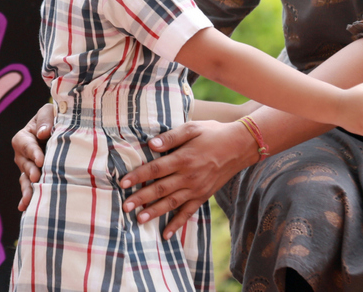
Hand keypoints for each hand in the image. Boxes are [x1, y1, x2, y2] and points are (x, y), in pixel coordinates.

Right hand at [12, 103, 54, 210]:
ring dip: (27, 189)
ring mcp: (28, 169)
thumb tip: (44, 133)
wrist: (60, 129)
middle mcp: (22, 156)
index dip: (33, 152)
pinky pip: (30, 188)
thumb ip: (45, 120)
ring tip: (29, 200)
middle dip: (31, 171)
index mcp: (23, 138)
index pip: (26, 145)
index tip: (41, 160)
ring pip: (26, 179)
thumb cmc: (53, 117)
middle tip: (38, 177)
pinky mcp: (35, 179)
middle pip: (24, 164)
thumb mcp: (49, 112)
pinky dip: (28, 198)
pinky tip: (25, 208)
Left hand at [118, 119, 255, 239]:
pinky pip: (188, 212)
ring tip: (139, 220)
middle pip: (160, 189)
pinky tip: (166, 234)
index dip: (138, 176)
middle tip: (125, 207)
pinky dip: (177, 224)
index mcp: (184, 158)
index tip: (123, 183)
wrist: (240, 146)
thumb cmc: (213, 133)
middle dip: (141, 198)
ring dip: (155, 212)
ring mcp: (196, 188)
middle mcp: (189, 176)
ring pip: (172, 203)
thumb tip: (151, 144)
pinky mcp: (203, 196)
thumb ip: (171, 136)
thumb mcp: (192, 128)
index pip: (156, 169)